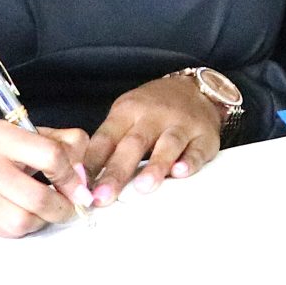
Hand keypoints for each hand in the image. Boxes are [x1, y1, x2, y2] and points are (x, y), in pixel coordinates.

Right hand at [0, 116, 91, 236]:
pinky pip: (6, 231)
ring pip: (23, 220)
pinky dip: (24, 227)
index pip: (50, 155)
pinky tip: (23, 215)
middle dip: (63, 207)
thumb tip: (83, 172)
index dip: (72, 175)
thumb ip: (57, 143)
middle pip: (38, 197)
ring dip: (43, 221)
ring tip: (46, 211)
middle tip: (70, 206)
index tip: (79, 186)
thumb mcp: (19, 133)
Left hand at [84, 73, 225, 205]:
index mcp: (127, 111)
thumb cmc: (152, 109)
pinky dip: (190, 162)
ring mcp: (181, 125)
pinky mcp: (205, 136)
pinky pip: (197, 150)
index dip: (92, 163)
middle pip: (133, 144)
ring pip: (167, 145)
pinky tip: (181, 172)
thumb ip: (108, 145)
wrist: (195, 88)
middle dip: (117, 172)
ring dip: (155, 166)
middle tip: (103, 197)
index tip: (81, 188)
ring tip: (143, 188)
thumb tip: (85, 181)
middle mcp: (154, 116)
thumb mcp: (125, 116)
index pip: (106, 138)